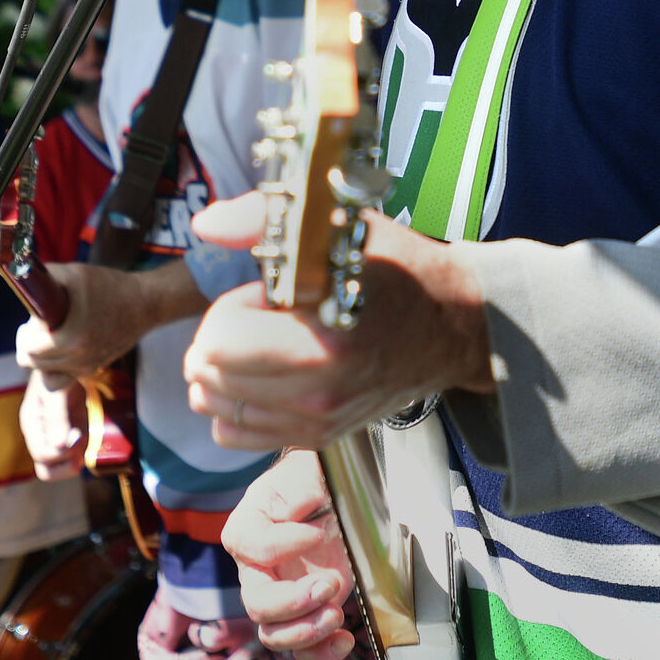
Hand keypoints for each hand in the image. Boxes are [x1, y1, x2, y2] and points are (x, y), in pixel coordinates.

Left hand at [13, 259, 204, 377]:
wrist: (145, 303)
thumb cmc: (109, 286)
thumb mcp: (73, 273)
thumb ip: (43, 277)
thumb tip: (21, 278)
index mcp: (70, 339)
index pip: (28, 351)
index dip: (25, 334)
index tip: (32, 322)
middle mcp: (78, 360)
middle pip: (34, 365)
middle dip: (31, 345)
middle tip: (40, 327)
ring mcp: (86, 368)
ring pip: (48, 379)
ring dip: (43, 361)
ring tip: (50, 342)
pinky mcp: (93, 369)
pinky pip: (64, 378)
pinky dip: (58, 368)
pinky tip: (64, 348)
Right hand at [19, 369, 87, 480]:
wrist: (68, 361)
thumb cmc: (57, 371)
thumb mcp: (55, 389)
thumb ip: (56, 417)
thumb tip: (59, 447)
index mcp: (32, 425)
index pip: (43, 456)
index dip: (62, 451)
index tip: (77, 432)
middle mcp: (41, 436)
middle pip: (46, 471)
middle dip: (67, 463)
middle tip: (80, 441)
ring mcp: (54, 437)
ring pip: (62, 466)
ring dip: (77, 455)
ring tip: (84, 432)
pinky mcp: (68, 434)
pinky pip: (75, 454)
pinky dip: (84, 447)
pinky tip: (87, 429)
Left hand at [181, 192, 492, 451]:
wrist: (454, 325)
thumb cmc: (402, 271)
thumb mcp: (341, 230)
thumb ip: (265, 221)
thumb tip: (206, 225)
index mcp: (324, 342)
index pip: (219, 343)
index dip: (229, 308)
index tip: (264, 295)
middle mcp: (318, 393)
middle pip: (210, 376)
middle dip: (220, 339)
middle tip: (262, 317)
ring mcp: (318, 422)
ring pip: (216, 408)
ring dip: (223, 372)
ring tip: (262, 344)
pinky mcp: (318, 437)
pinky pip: (235, 434)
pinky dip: (235, 405)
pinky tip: (263, 374)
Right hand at [223, 450, 356, 659]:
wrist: (332, 489)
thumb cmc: (313, 475)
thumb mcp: (306, 469)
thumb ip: (299, 486)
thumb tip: (298, 509)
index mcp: (247, 528)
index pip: (252, 547)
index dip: (284, 545)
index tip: (318, 531)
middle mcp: (257, 567)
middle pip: (257, 602)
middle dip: (292, 602)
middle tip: (329, 583)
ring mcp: (281, 592)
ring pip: (274, 632)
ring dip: (305, 632)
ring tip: (335, 614)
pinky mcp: (307, 609)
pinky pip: (302, 645)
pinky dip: (320, 651)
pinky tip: (343, 640)